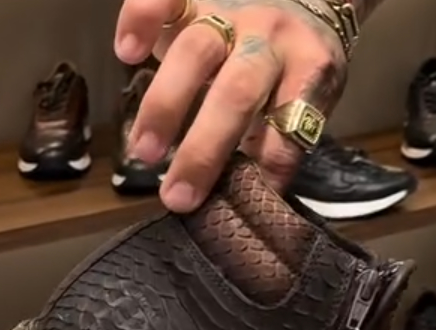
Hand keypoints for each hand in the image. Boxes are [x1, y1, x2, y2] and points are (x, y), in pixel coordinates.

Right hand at [114, 0, 349, 211]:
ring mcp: (230, 12)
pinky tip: (126, 53)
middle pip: (238, 92)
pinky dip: (142, 20)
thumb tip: (251, 196)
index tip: (244, 204)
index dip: (270, 167)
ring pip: (196, 52)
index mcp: (309, 69)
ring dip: (165, 106)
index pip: (291, 126)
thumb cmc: (294, 61)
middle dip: (203, 150)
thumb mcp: (304, 97)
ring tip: (142, 152)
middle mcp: (271, 39)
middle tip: (176, 196)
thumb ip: (278, 138)